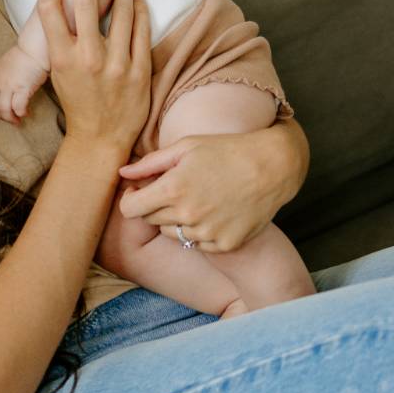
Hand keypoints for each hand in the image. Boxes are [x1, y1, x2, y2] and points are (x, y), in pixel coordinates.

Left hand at [0, 46, 48, 124]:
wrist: (34, 49)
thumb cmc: (23, 56)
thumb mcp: (4, 65)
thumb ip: (0, 77)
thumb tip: (3, 90)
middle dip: (0, 116)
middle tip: (8, 119)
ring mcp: (9, 85)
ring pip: (3, 109)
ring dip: (10, 118)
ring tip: (17, 120)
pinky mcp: (22, 88)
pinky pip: (18, 107)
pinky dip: (20, 113)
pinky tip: (25, 113)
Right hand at [38, 0, 150, 156]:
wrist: (100, 139)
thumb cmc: (77, 102)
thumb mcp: (59, 72)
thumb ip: (62, 40)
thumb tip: (64, 7)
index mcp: (62, 58)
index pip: (51, 9)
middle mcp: (88, 57)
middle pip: (85, 0)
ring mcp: (117, 63)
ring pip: (121, 10)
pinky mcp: (140, 70)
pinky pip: (142, 30)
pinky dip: (140, 9)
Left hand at [118, 121, 308, 251]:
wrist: (271, 167)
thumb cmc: (225, 150)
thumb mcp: (185, 147)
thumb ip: (150, 163)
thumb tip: (122, 173)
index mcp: (173, 189)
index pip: (130, 209)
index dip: (131, 199)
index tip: (140, 190)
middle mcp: (188, 215)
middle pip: (150, 221)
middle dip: (154, 206)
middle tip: (174, 188)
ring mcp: (207, 233)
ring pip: (173, 233)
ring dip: (177, 219)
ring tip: (198, 198)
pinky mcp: (225, 245)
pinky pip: (198, 244)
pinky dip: (200, 231)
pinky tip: (215, 211)